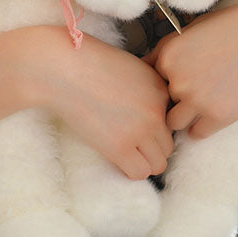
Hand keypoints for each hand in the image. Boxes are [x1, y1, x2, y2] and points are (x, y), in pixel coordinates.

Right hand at [41, 32, 174, 179]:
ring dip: (144, 161)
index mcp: (161, 90)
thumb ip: (147, 89)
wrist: (65, 69)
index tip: (137, 125)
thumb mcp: (131, 68)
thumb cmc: (90, 64)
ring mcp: (140, 130)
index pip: (172, 122)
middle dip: (152, 147)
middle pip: (168, 144)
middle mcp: (156, 111)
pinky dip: (131, 170)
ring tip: (126, 153)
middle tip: (132, 143)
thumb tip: (148, 112)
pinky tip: (118, 159)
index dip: (155, 126)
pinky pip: (139, 172)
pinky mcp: (120, 147)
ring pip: (159, 163)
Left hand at [146, 0, 237, 138]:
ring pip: (174, 122)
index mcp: (168, 54)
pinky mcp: (218, 117)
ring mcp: (197, 100)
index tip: (182, 77)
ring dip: (185, 116)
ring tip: (204, 103)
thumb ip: (173, 49)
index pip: (151, 79)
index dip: (166, 79)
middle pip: (161, 101)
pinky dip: (203, 126)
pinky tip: (216, 110)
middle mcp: (177, 79)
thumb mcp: (197, 28)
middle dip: (175, 98)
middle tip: (197, 89)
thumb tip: (153, 66)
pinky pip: (197, 133)